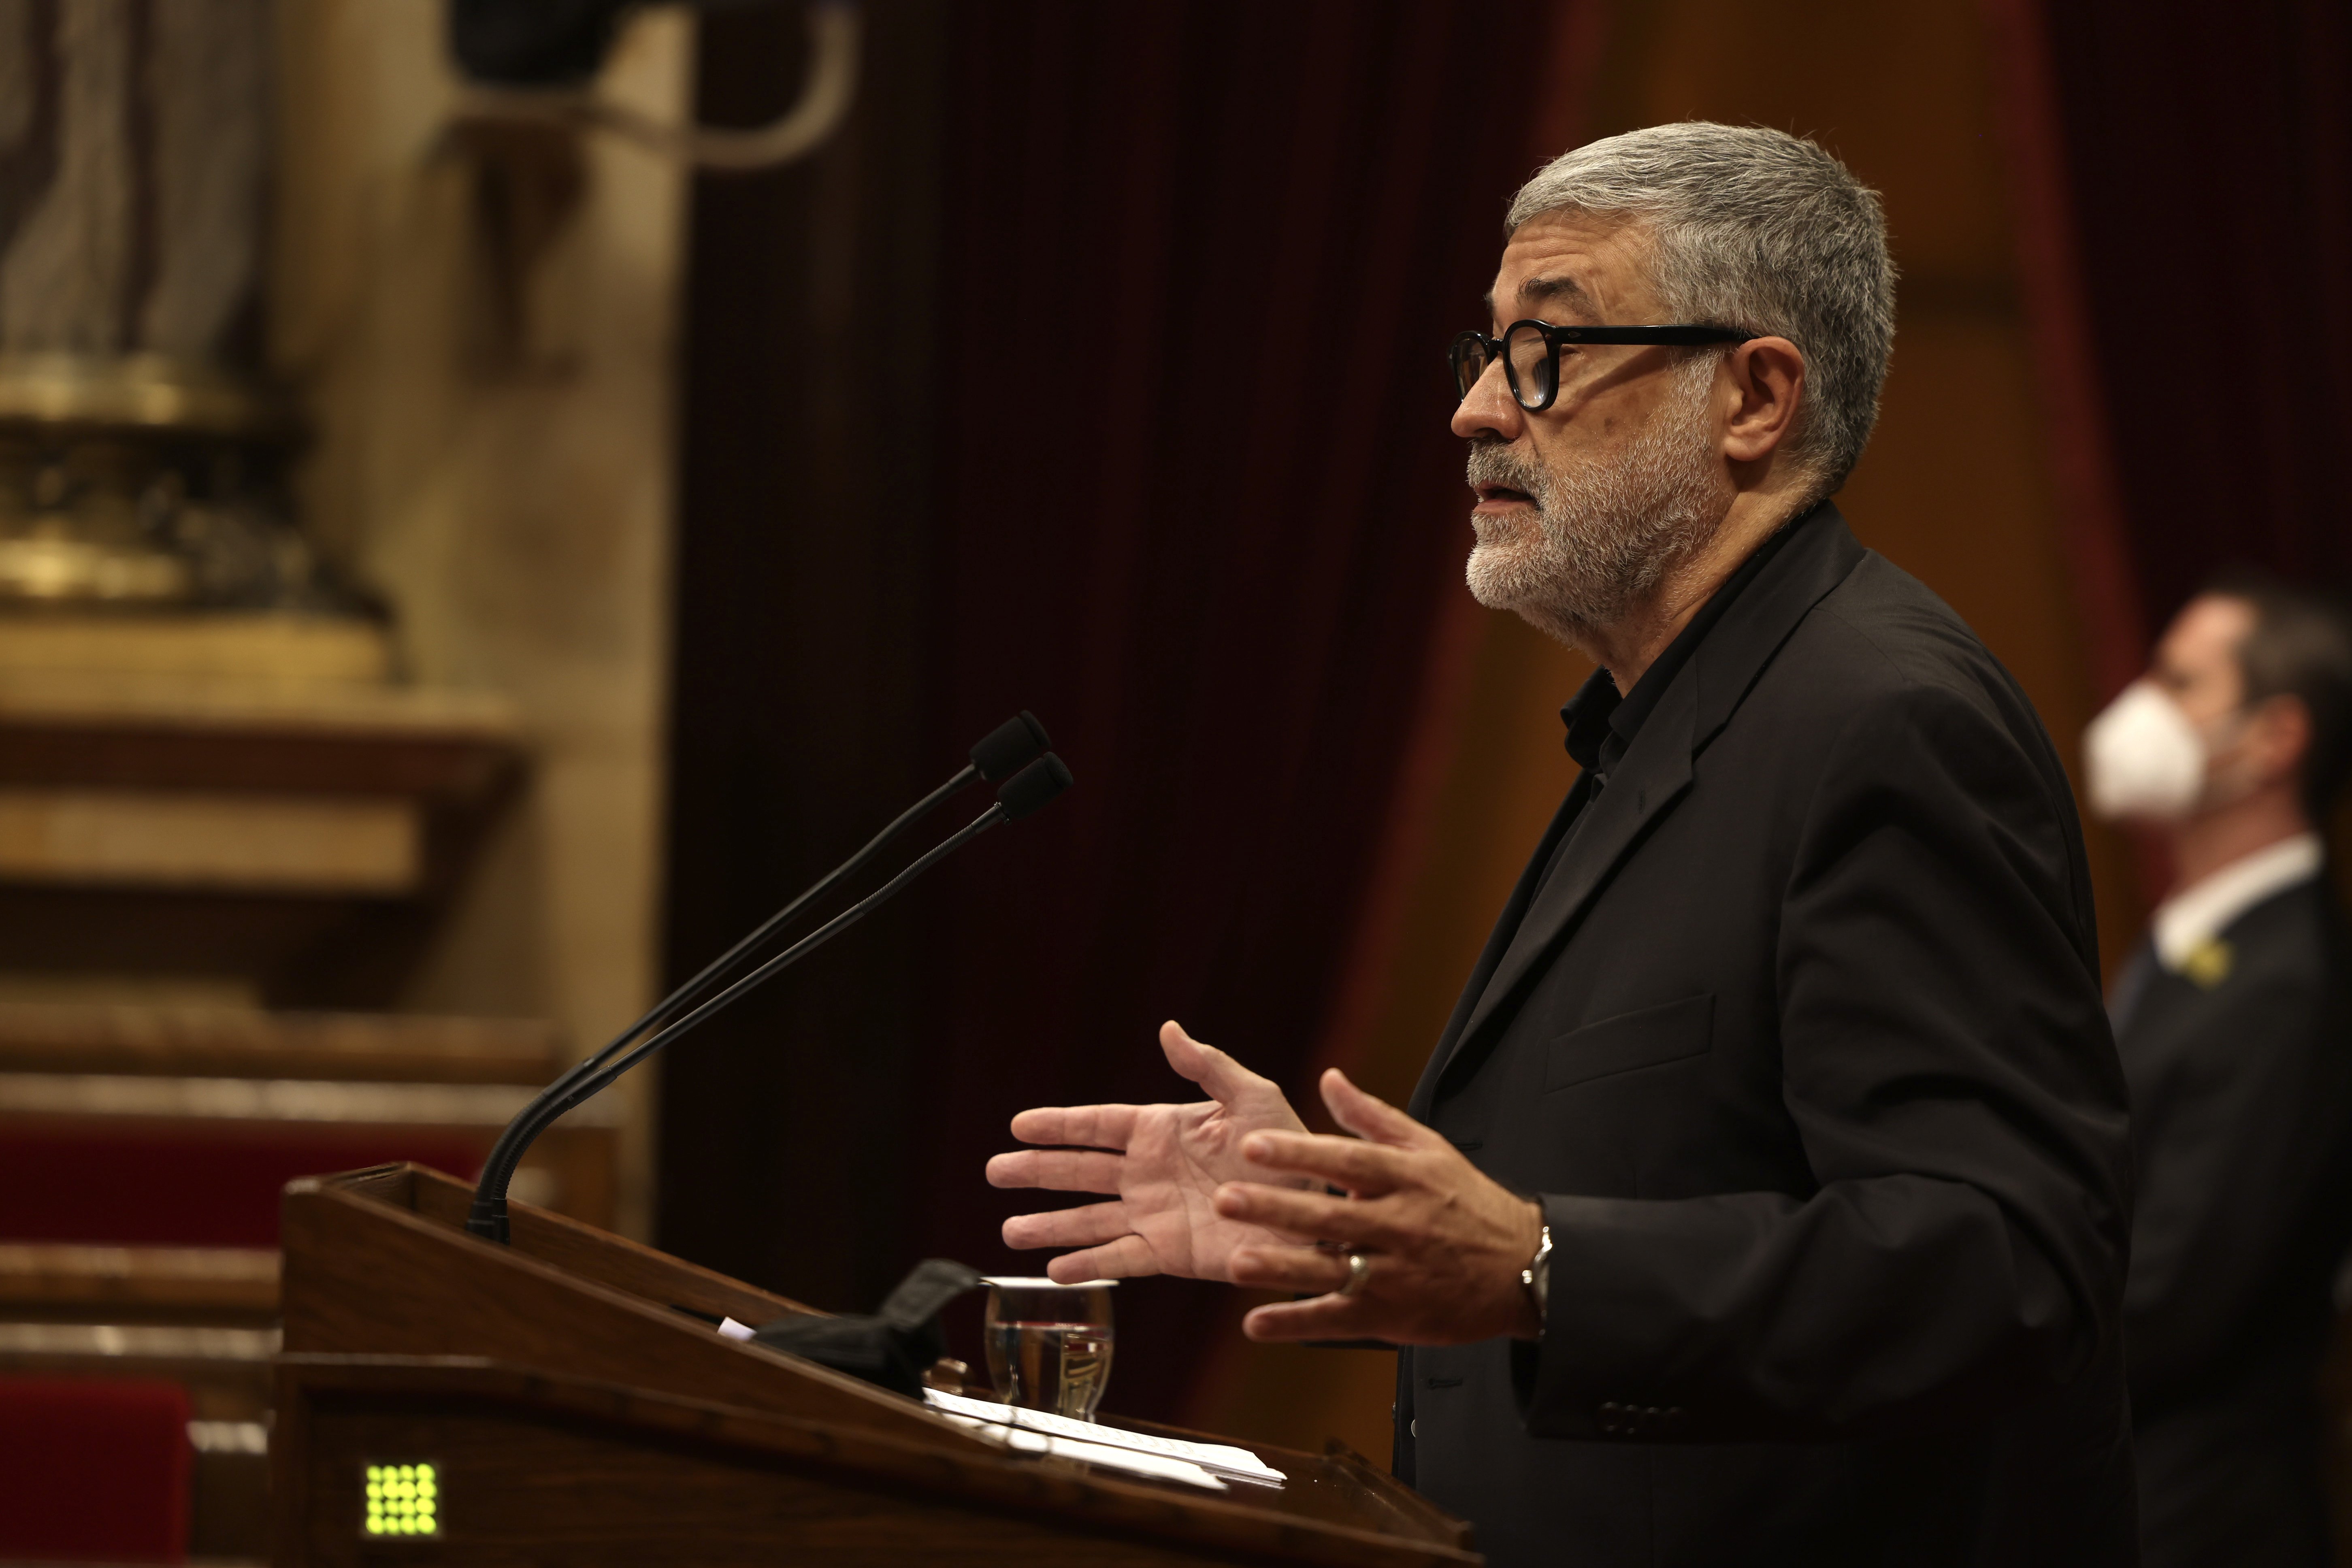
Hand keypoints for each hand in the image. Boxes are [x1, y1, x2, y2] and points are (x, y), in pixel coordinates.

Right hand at [987, 1021, 1313, 1282]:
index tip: (1019, 1125)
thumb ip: (1208, 1065)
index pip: (1097, 1126)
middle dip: (1037, 1172)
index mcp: (1161, 1130)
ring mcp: (1154, 1215)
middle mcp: (1148, 1173)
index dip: (1058, 1125)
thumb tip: (1169, 1029)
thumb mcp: (1252, 1096)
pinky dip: (1087, 1264)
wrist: (1314, 1208)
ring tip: (1009, 1232)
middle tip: (995, 1171)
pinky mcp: (1170, 1253)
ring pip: (1089, 1220)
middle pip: (1080, 1172)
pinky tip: (1055, 1269)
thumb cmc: (1287, 1147)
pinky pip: (1120, 1258)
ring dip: (1050, 1226)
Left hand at [1219, 1067, 1543, 1343]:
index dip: (1297, 1154)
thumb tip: (1329, 1078)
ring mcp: (1394, 1273)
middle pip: (1330, 1216)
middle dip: (1275, 1208)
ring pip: (1331, 1271)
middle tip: (1225, 1199)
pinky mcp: (1392, 1315)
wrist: (1524, 1267)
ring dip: (1281, 1270)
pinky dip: (1297, 1323)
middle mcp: (1398, 1224)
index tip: (1251, 1145)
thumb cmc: (1469, 1202)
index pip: (1346, 1161)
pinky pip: (1338, 1319)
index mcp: (1405, 1178)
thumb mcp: (1430, 1149)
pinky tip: (1257, 1325)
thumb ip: (1372, 1117)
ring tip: (1235, 1264)